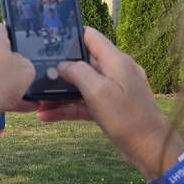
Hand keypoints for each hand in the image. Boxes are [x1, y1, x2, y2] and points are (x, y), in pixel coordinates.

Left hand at [0, 24, 34, 133]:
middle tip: (23, 79)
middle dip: (10, 67)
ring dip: (5, 86)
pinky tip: (12, 107)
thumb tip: (21, 67)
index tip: (24, 50)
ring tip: (23, 100)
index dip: (16, 38)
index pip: (4, 29)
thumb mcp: (27, 70)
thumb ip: (26, 64)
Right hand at [37, 28, 176, 177]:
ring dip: (59, 93)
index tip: (49, 39)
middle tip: (36, 75)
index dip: (70, 36)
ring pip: (80, 86)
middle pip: (82, 63)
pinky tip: (47, 116)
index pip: (91, 37)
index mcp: (115, 61)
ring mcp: (113, 90)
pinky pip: (84, 103)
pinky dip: (67, 108)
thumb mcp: (98, 91)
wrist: (147, 147)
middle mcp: (115, 72)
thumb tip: (62, 65)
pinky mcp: (109, 108)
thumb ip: (77, 72)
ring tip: (38, 102)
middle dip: (60, 70)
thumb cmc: (126, 117)